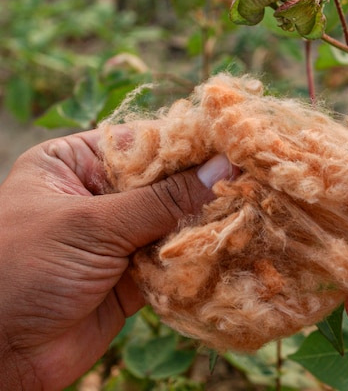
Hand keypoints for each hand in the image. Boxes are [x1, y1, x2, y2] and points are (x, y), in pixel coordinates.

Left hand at [0, 128, 234, 389]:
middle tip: (253, 177)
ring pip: (173, 222)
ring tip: (252, 208)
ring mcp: (117, 238)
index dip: (188, 144)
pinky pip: (173, 258)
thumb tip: (223, 169)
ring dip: (205, 222)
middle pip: (163, 184)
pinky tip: (230, 243)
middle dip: (203, 185)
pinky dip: (197, 255)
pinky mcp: (132, 276)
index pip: (144, 143)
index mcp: (76, 164)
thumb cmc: (22, 269)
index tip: (236, 142)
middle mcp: (99, 196)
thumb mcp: (91, 224)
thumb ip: (161, 201)